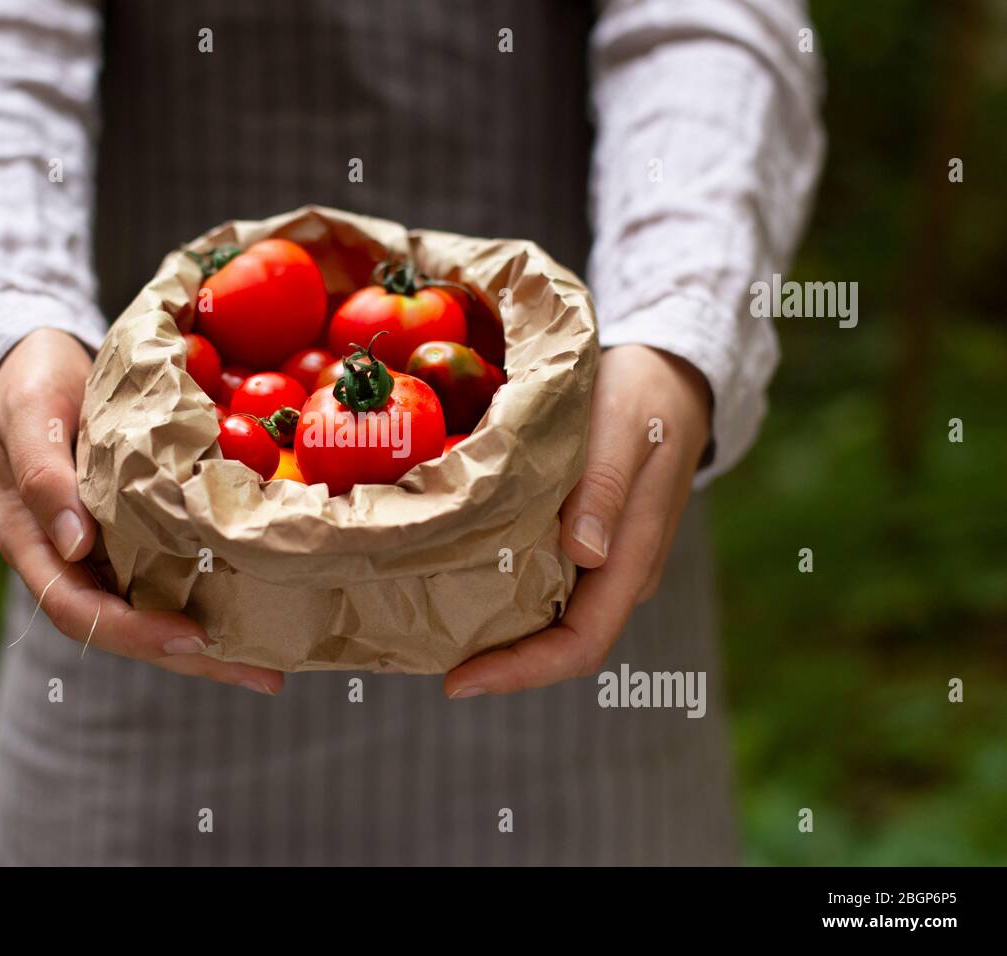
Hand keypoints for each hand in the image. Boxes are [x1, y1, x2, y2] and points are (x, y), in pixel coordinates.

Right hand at [0, 328, 283, 693]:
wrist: (42, 368)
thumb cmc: (29, 388)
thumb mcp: (30, 419)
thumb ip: (44, 478)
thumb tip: (75, 545)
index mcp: (37, 546)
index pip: (80, 612)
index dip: (135, 633)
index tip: (192, 639)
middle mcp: (76, 563)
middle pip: (131, 631)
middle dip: (195, 659)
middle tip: (265, 677)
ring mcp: (109, 554)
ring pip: (159, 612)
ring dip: (215, 645)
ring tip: (276, 665)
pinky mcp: (141, 535)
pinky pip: (176, 576)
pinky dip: (216, 597)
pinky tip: (263, 606)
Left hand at [444, 345, 712, 696]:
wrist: (665, 373)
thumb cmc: (641, 396)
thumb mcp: (622, 428)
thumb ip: (605, 488)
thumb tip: (585, 554)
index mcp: (632, 559)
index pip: (581, 644)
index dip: (522, 672)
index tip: (459, 682)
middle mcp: (616, 574)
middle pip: (557, 644)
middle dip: (498, 661)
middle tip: (424, 657)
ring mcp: (600, 561)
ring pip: (546, 618)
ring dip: (495, 631)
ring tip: (429, 626)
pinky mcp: (581, 541)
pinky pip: (539, 583)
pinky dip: (500, 592)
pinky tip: (453, 577)